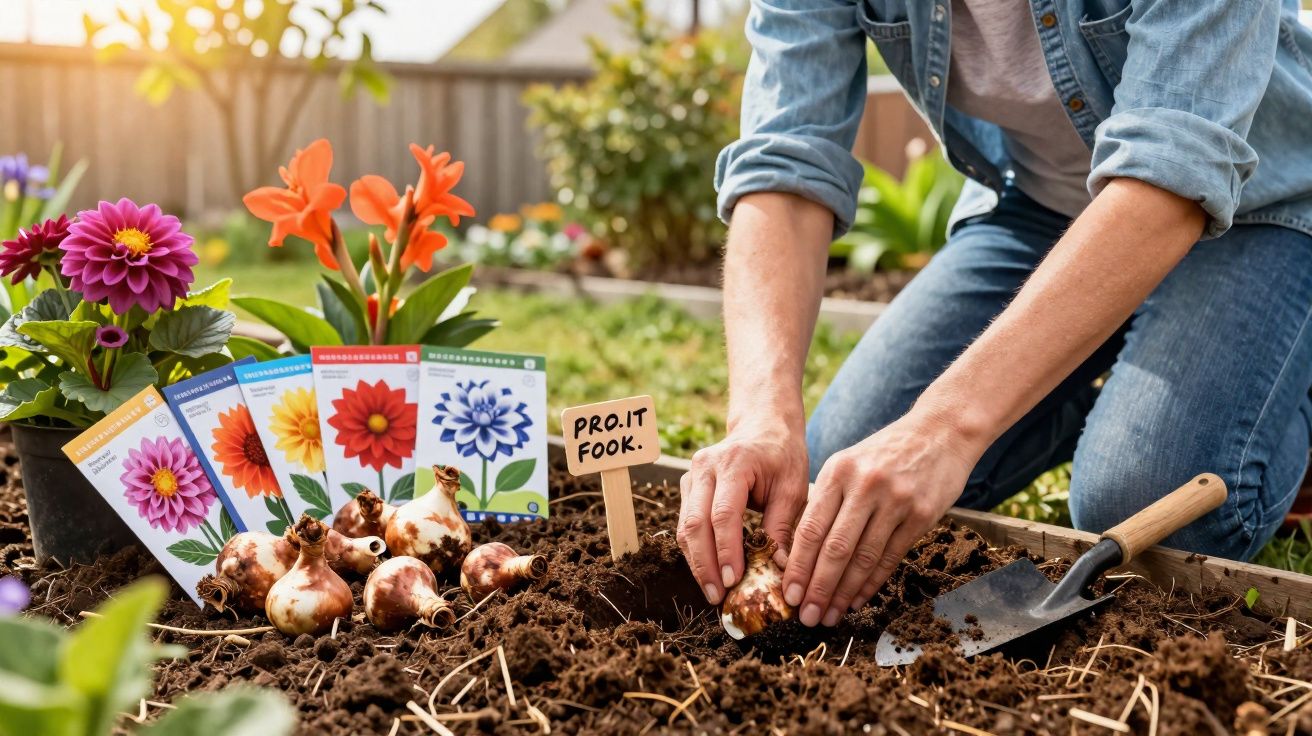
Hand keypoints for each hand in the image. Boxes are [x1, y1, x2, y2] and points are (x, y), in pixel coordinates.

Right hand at [677, 419, 808, 604]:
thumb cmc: (783, 456)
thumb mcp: (792, 488)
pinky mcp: (688, 487)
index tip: (733, 580)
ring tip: (713, 591)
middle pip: (696, 523)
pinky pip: (686, 523)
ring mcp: (692, 476)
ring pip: (685, 526)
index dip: (726, 550)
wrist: (764, 426)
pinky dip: (696, 550)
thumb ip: (782, 527)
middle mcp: (705, 467)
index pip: (724, 513)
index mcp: (734, 463)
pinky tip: (709, 571)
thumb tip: (778, 570)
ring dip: (697, 562)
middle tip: (717, 595)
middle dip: (704, 564)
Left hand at [783, 409, 981, 626]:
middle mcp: (864, 485)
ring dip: (844, 592)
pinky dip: (872, 582)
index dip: (797, 565)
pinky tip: (859, 599)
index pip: (811, 528)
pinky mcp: (922, 514)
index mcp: (838, 471)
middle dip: (818, 587)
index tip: (788, 593)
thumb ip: (827, 500)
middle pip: (834, 548)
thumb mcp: (849, 462)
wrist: (940, 432)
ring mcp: (895, 500)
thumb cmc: (886, 452)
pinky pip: (891, 557)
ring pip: (863, 557)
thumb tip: (801, 551)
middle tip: (806, 616)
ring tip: (831, 615)